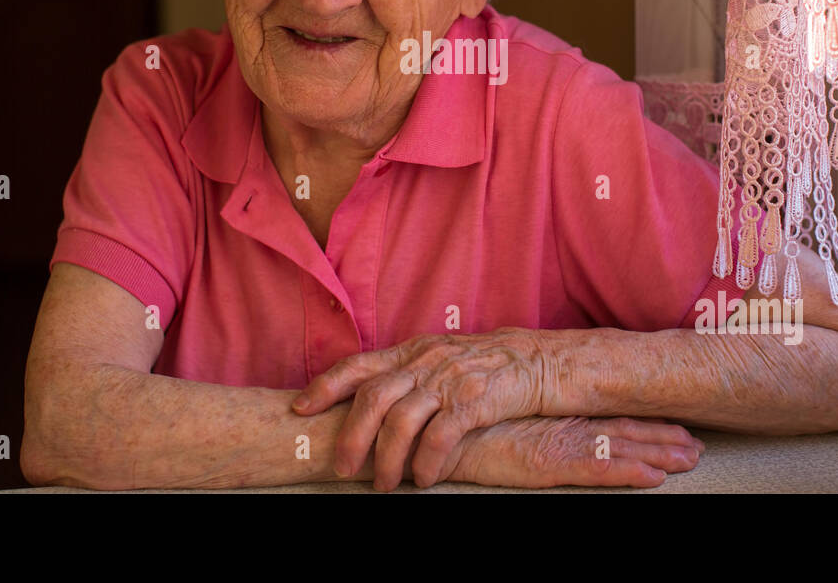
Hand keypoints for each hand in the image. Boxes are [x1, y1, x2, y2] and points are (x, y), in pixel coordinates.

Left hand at [292, 328, 553, 489]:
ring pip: (401, 421)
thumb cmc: (483, 366)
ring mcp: (448, 381)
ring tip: (385, 485)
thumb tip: (366, 401)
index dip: (326, 385)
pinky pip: (440, 436)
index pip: (359, 365)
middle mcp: (424, 363)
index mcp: (411, 352)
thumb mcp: (438, 358)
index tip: (300, 408)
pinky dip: (426, 462)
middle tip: (342, 469)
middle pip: (372, 398)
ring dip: (387, 460)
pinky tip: (425, 480)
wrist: (537, 361)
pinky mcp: (474, 401)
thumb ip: (406, 373)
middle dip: (351, 437)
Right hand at [441, 416, 703, 488]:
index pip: (608, 416)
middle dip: (663, 437)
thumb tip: (540, 418)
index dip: (644, 420)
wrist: (430, 427)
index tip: (676, 423)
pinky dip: (627, 472)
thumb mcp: (499, 417)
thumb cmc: (459, 425)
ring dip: (658, 453)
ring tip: (689, 458)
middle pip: (623, 429)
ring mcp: (555, 441)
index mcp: (553, 412)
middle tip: (698, 445)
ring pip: (619, 447)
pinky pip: (594, 469)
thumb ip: (524, 416)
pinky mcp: (544, 462)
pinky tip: (653, 477)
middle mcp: (561, 422)